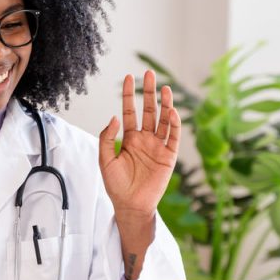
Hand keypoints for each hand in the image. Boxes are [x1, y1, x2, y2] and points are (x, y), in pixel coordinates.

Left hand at [99, 69, 180, 217]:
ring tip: (165, 88)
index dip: (129, 95)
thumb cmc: (116, 185)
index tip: (128, 77)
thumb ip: (107, 138)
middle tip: (149, 74)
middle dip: (149, 92)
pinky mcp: (168, 156)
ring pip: (162, 120)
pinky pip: (173, 137)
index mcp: (129, 138)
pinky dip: (174, 124)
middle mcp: (145, 139)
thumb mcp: (105, 160)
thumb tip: (114, 116)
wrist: (130, 205)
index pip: (130, 111)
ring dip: (164, 104)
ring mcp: (158, 146)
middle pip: (148, 110)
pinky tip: (171, 111)